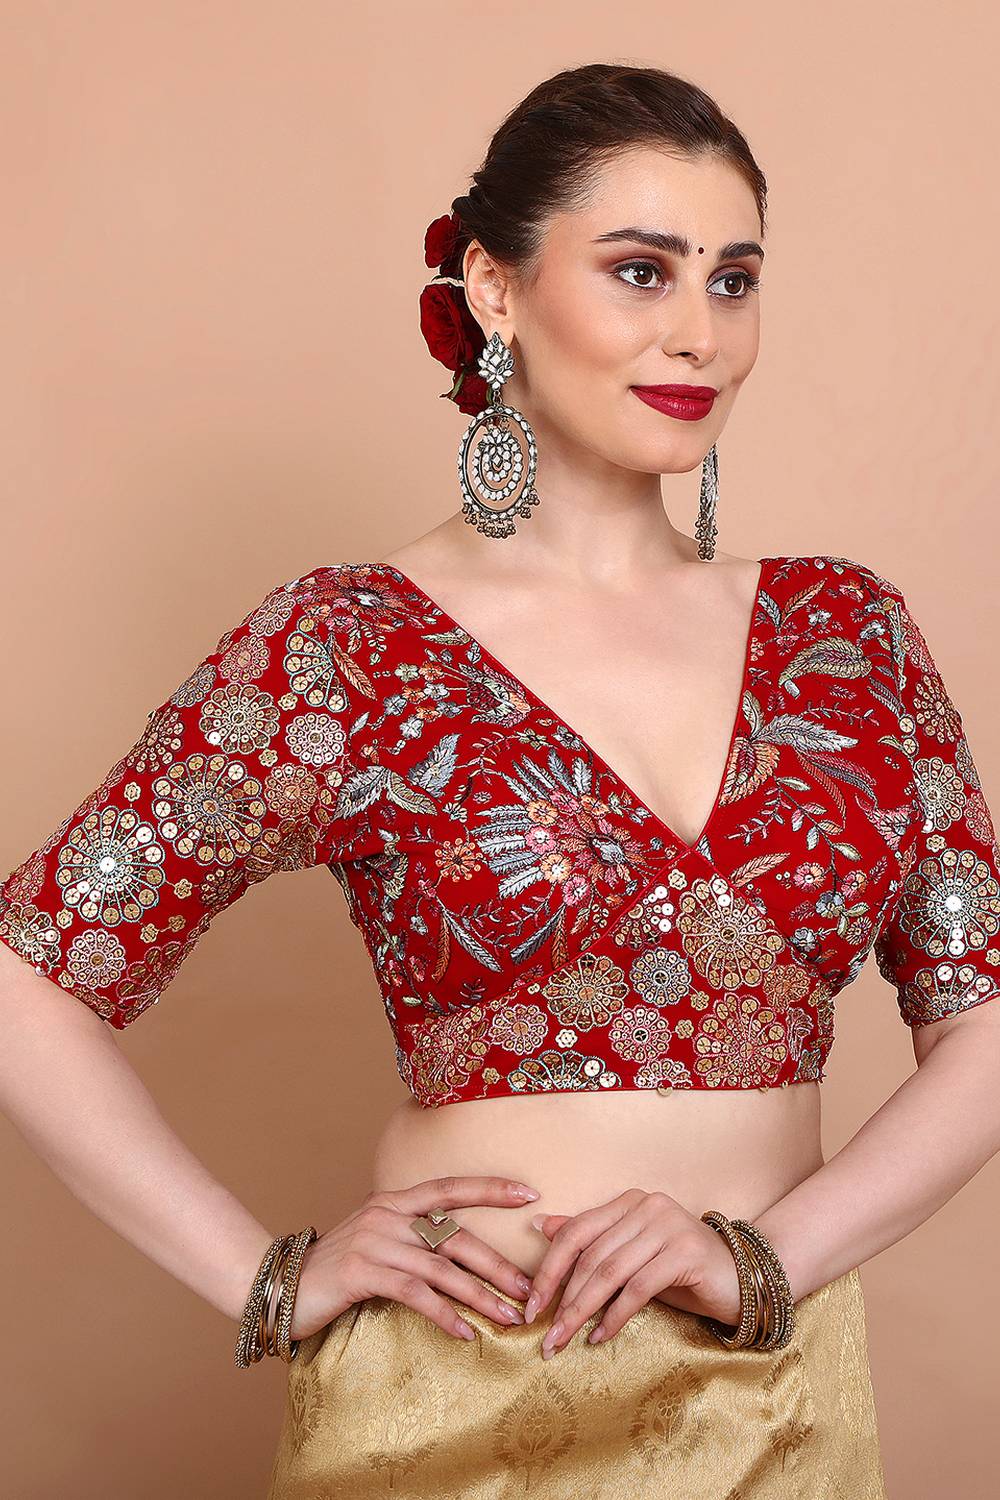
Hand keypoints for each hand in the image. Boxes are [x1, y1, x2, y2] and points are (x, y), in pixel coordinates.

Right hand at [289, 1175, 539, 1341]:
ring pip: (441, 1269)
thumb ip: (409, 1237)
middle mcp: (386, 1214)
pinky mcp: (361, 1272)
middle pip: (455, 1237)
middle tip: (529, 1289)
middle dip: (497, 1265)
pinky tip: (465, 1333)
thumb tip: (457, 1253)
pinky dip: (444, 1315)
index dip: (489, 1188)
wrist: (278, 1284)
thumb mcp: (374, 1240)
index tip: (528, 1194)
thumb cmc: (334, 1269)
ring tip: (509, 1317)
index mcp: (393, 1201)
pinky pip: (415, 1293)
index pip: (450, 1187)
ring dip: (480, 1296)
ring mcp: (373, 1241)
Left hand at [525, 1188, 742, 1356]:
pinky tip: (601, 1336)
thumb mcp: (630, 1254)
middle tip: (546, 1335)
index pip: (576, 1232)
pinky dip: (615, 1316)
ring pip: (611, 1273)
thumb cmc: (680, 1270)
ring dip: (582, 1311)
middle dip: (563, 1299)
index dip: (550, 1269)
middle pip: (591, 1256)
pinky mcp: (686, 1253)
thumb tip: (539, 1225)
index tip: (531, 1305)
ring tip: (565, 1340)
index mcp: (629, 1201)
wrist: (741, 1279)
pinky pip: (639, 1288)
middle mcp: (647, 1206)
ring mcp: (668, 1226)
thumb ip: (590, 1240)